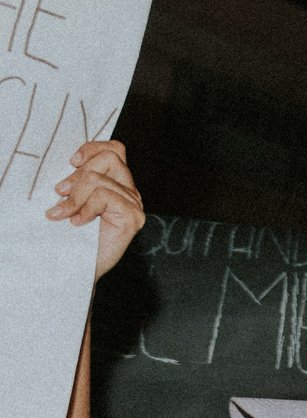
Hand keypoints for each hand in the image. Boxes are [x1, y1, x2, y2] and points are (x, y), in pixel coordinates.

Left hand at [48, 140, 143, 280]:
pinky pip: (104, 196)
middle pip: (110, 158)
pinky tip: (78, 222)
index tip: (72, 162)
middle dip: (78, 175)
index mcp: (118, 184)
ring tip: (63, 214)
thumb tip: (73, 163)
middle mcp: (130, 192)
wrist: (78, 268)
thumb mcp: (73, 199)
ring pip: (99, 179)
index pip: (114, 150)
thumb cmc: (73, 236)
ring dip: (74, 197)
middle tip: (61, 194)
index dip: (93, 149)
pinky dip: (85, 208)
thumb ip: (80, 180)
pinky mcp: (133, 217)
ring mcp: (135, 205)